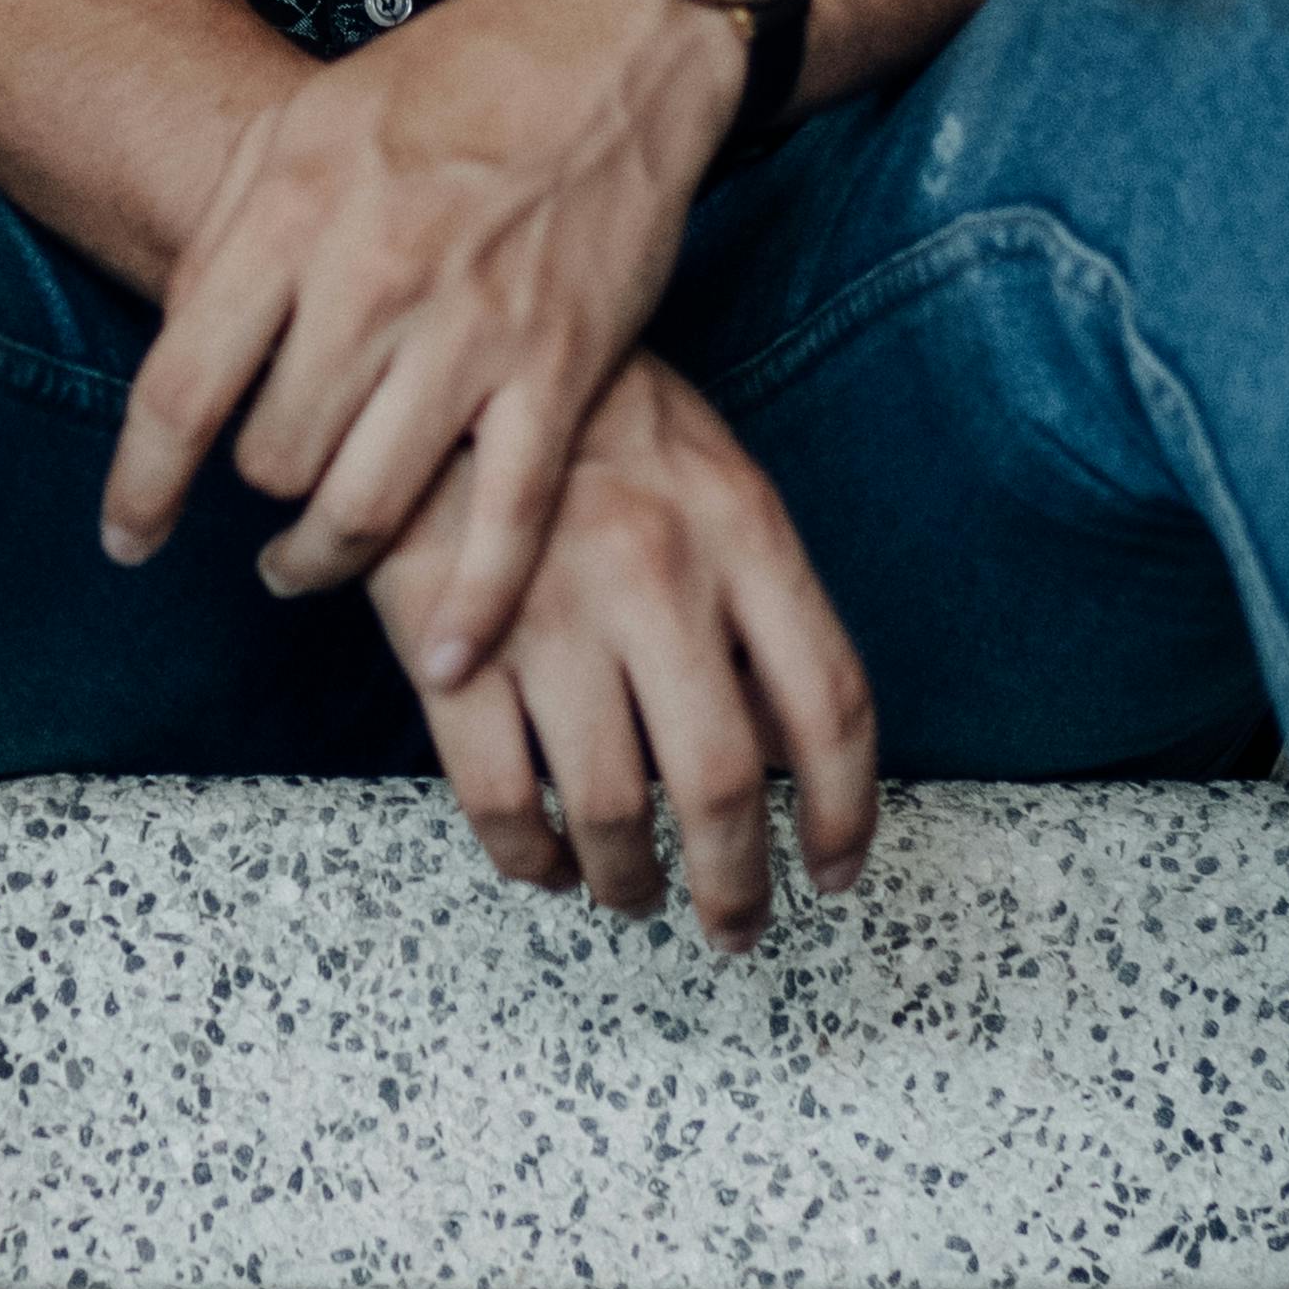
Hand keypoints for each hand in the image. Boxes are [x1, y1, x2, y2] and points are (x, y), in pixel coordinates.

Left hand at [102, 0, 744, 679]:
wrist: (605, 42)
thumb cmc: (444, 83)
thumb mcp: (301, 127)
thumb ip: (231, 242)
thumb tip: (180, 359)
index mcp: (288, 212)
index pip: (180, 389)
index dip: (141, 486)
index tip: (128, 539)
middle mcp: (371, 279)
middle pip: (273, 459)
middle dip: (259, 498)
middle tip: (265, 509)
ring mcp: (472, 331)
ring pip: (366, 505)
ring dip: (326, 558)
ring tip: (308, 565)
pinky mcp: (563, 367)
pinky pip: (505, 519)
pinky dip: (470, 604)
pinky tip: (439, 652)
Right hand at [364, 354, 877, 955]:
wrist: (439, 361)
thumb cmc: (590, 422)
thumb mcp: (709, 477)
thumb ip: (760, 602)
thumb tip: (795, 748)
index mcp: (741, 531)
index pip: (829, 702)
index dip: (848, 810)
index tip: (839, 870)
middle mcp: (659, 579)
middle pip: (723, 782)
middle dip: (738, 884)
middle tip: (736, 927)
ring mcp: (551, 618)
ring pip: (613, 809)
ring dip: (631, 882)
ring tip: (635, 896)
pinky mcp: (453, 650)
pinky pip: (501, 799)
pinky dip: (530, 858)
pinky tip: (546, 866)